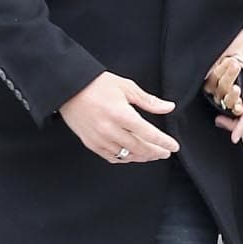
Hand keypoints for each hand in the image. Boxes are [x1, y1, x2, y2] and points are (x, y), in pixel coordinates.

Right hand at [59, 72, 177, 163]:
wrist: (68, 88)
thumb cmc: (97, 84)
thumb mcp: (126, 87)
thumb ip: (148, 101)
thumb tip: (168, 107)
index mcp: (120, 114)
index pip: (148, 134)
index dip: (163, 142)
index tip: (173, 147)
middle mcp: (110, 129)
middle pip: (139, 148)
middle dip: (155, 152)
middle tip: (165, 152)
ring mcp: (99, 139)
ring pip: (126, 155)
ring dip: (142, 157)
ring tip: (152, 154)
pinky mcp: (90, 143)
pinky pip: (111, 157)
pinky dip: (125, 158)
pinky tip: (132, 155)